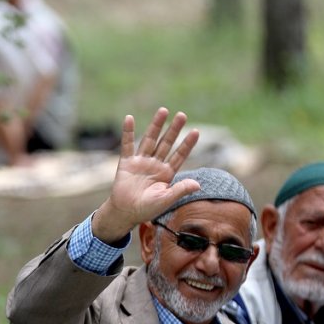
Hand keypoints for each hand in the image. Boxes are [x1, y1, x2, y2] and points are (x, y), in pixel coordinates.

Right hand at [90, 107, 200, 242]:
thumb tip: (198, 184)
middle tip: (182, 115)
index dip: (187, 144)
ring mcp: (141, 162)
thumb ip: (180, 190)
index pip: (179, 155)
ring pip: (150, 140)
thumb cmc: (147, 209)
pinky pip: (127, 145)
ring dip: (156, 126)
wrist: (125, 213)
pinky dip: (127, 132)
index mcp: (166, 173)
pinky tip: (129, 119)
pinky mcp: (126, 163)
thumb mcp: (166, 200)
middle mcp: (155, 164)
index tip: (196, 132)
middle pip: (166, 143)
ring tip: (163, 111)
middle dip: (174, 130)